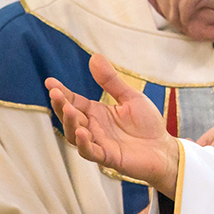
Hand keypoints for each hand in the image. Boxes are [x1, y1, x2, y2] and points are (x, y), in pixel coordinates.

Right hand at [47, 54, 179, 197]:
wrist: (164, 149)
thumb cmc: (147, 124)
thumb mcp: (130, 97)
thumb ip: (111, 82)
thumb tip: (94, 57)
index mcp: (96, 112)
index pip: (74, 101)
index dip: (61, 92)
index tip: (50, 82)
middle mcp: (93, 127)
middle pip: (70, 117)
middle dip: (61, 105)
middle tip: (55, 94)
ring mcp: (99, 143)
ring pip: (74, 135)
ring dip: (69, 123)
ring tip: (68, 110)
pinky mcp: (108, 157)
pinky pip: (91, 152)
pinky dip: (84, 144)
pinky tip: (81, 133)